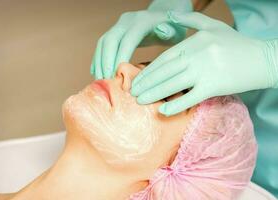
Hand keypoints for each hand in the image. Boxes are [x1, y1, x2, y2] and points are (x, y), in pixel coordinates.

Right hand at [91, 0, 192, 78]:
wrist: (162, 16)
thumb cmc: (172, 28)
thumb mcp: (176, 29)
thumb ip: (169, 31)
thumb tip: (162, 30)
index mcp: (142, 22)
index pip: (128, 40)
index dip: (121, 57)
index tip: (117, 75)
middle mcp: (126, 21)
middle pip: (110, 40)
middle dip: (106, 61)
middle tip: (106, 80)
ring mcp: (118, 26)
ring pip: (103, 43)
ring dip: (100, 62)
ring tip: (100, 80)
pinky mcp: (113, 32)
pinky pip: (102, 45)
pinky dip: (98, 59)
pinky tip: (97, 73)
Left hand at [131, 12, 277, 115]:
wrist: (263, 59)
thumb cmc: (236, 43)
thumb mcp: (213, 26)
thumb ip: (190, 20)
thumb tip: (170, 15)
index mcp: (195, 42)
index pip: (165, 58)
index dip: (148, 70)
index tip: (135, 79)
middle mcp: (197, 55)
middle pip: (165, 71)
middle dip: (146, 83)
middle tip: (131, 93)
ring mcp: (205, 71)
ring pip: (174, 84)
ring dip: (154, 94)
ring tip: (140, 101)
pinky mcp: (215, 86)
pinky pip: (191, 97)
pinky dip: (176, 104)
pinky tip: (163, 110)